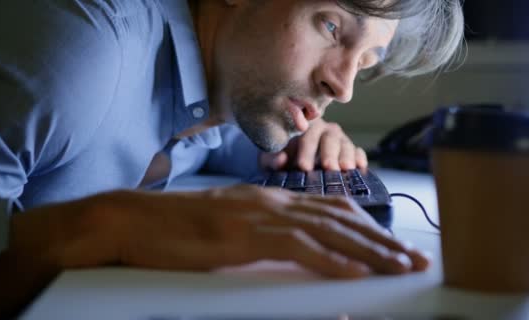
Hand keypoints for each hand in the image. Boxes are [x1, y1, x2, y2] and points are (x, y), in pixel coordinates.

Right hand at [65, 185, 429, 277]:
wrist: (133, 221)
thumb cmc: (174, 228)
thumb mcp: (225, 227)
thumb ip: (259, 235)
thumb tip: (288, 251)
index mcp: (267, 200)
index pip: (330, 209)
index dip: (367, 227)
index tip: (391, 245)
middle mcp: (270, 202)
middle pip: (340, 218)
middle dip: (382, 240)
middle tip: (413, 259)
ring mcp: (257, 217)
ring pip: (328, 231)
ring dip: (369, 251)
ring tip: (400, 267)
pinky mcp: (242, 236)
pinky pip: (297, 248)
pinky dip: (331, 260)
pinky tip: (354, 271)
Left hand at [261, 119, 366, 170]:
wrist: (294, 166)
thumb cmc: (282, 159)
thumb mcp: (271, 160)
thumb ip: (273, 160)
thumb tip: (281, 159)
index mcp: (305, 128)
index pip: (307, 137)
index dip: (306, 151)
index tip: (303, 167)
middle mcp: (325, 130)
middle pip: (330, 139)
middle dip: (329, 154)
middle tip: (329, 168)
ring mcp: (340, 140)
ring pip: (346, 144)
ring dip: (347, 156)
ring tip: (346, 169)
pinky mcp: (352, 151)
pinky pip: (358, 151)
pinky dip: (360, 158)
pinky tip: (361, 167)